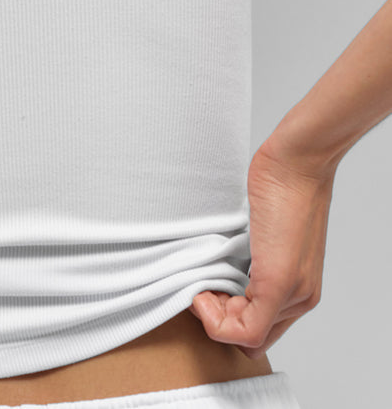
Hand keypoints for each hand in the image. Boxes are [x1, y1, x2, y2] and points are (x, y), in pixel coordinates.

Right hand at [188, 141, 335, 357]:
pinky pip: (245, 331)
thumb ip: (251, 256)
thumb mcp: (265, 229)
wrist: (297, 162)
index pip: (258, 329)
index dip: (226, 317)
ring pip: (246, 337)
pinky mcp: (278, 283)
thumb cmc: (281, 186)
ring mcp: (292, 293)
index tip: (207, 286)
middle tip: (202, 286)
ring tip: (202, 282)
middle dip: (218, 319)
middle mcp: (299, 297)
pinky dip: (214, 318)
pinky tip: (202, 290)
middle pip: (251, 339)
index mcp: (299, 288)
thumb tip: (223, 270)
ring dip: (214, 316)